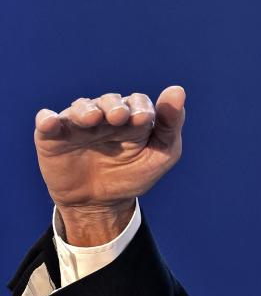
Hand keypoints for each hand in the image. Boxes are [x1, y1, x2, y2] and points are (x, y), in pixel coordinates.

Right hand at [34, 86, 185, 245]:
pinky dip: (47, 119)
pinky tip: (50, 122)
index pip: (138, 102)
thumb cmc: (134, 175)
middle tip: (118, 117)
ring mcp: (79, 124)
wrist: (100, 204)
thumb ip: (170, 125)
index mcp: (133, 116)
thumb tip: (178, 90)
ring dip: (86, 110)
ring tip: (92, 118)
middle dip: (114, 106)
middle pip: (110, 101)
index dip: (141, 107)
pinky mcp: (53, 137)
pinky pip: (47, 123)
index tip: (144, 119)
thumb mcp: (161, 154)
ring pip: (81, 107)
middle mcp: (106, 115)